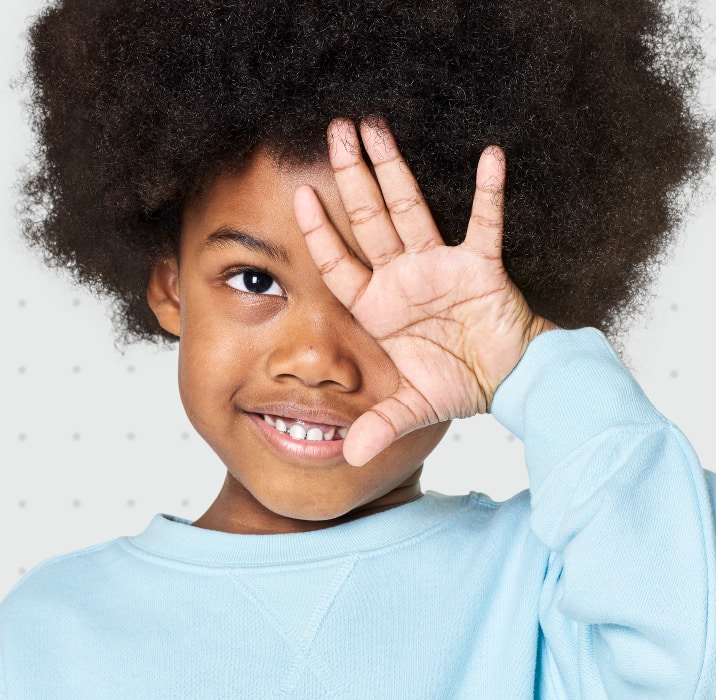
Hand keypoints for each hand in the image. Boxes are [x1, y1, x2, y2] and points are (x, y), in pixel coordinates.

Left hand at [294, 118, 554, 465]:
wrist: (505, 380)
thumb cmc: (457, 384)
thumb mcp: (413, 406)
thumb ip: (382, 424)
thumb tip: (349, 457)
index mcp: (379, 307)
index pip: (339, 263)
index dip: (318, 232)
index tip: (297, 196)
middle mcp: (403, 278)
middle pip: (368, 220)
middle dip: (351, 177)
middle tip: (333, 130)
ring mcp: (440, 267)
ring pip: (411, 208)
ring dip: (395, 169)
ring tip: (375, 126)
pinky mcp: (481, 267)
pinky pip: (484, 224)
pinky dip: (488, 194)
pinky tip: (488, 157)